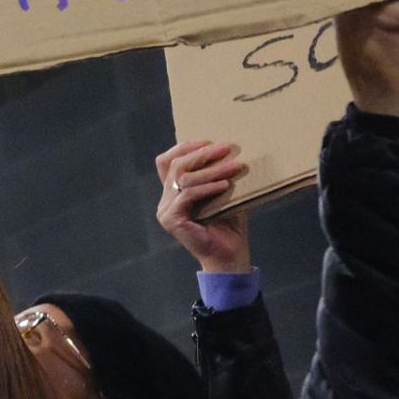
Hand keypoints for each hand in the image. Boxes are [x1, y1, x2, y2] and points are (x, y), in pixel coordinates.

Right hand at [154, 142, 250, 272]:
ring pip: (183, 179)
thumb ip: (217, 176)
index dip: (183, 148)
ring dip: (211, 170)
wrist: (229, 257)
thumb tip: (228, 151)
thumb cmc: (230, 227)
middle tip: (225, 148)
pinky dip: (208, 188)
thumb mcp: (224, 195)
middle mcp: (165, 201)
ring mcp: (166, 211)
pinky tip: (225, 185)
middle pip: (175, 166)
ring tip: (234, 166)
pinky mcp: (171, 220)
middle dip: (201, 154)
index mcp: (173, 194)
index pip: (166, 162)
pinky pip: (188, 195)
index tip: (208, 141)